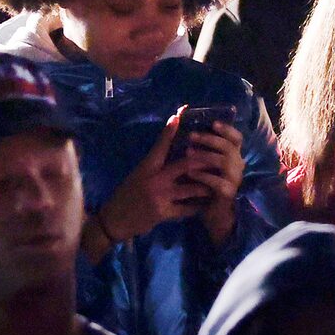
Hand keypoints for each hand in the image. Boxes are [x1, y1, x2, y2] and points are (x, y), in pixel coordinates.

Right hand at [91, 113, 216, 247]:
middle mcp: (154, 178)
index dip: (170, 130)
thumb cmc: (128, 194)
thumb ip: (155, 165)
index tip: (179, 115)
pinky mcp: (163, 213)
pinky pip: (186, 209)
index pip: (160, 145)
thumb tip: (172, 150)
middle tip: (217, 156)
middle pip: (184, 164)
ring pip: (190, 188)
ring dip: (205, 186)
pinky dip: (198, 207)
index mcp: (147, 166)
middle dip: (203, 160)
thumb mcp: (139, 174)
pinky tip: (207, 205)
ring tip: (219, 181)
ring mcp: (160, 196)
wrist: (115, 219)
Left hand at [180, 119, 246, 243]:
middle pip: (229, 147)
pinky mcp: (228, 193)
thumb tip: (181, 120)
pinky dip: (203, 175)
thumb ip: (198, 144)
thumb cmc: (204, 182)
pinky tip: (190, 172)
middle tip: (191, 136)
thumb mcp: (202, 162)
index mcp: (233, 155)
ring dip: (205, 155)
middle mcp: (237, 165)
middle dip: (209, 139)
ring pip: (224, 162)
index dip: (227, 129)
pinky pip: (217, 182)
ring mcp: (234, 179)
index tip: (213, 123)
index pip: (237, 138)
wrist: (211, 212)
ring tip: (187, 153)